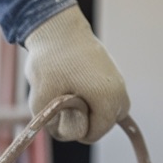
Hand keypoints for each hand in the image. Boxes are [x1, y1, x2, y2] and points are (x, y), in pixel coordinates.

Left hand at [23, 5, 129, 142]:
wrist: (58, 28)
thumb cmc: (49, 62)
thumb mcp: (41, 99)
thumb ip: (53, 125)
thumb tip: (66, 134)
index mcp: (107, 98)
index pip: (94, 134)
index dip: (74, 130)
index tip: (60, 112)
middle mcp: (120, 91)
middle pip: (104, 124)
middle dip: (84, 121)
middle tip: (64, 102)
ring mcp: (120, 81)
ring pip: (107, 111)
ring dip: (89, 109)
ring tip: (70, 91)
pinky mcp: (114, 73)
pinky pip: (108, 98)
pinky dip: (93, 98)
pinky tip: (77, 86)